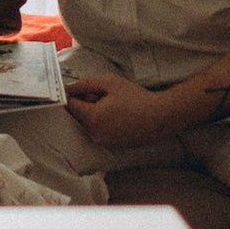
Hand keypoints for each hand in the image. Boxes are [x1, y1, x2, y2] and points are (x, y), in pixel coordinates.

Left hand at [61, 70, 178, 155]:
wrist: (160, 116)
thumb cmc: (137, 98)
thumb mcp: (109, 83)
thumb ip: (85, 84)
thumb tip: (69, 88)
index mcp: (93, 117)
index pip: (70, 106)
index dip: (72, 95)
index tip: (77, 88)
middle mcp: (95, 133)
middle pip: (78, 116)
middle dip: (85, 104)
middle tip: (102, 95)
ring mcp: (103, 142)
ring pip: (89, 124)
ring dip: (94, 114)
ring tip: (113, 105)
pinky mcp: (111, 146)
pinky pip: (99, 131)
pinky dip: (103, 123)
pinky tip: (118, 115)